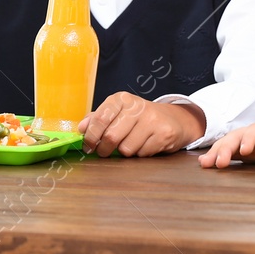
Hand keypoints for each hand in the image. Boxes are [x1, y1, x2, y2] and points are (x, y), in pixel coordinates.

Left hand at [78, 92, 204, 157]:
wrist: (173, 120)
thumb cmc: (139, 118)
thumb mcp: (118, 112)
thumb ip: (98, 119)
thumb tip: (81, 128)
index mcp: (121, 99)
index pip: (100, 118)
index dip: (90, 136)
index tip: (87, 146)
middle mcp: (137, 106)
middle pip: (111, 136)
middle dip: (104, 149)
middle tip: (104, 151)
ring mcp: (152, 119)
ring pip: (126, 149)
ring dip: (124, 152)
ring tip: (130, 144)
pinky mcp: (164, 133)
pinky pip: (142, 154)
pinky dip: (140, 154)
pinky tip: (145, 145)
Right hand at [200, 96, 254, 167]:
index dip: (249, 140)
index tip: (243, 151)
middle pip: (237, 137)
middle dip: (225, 148)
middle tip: (215, 163)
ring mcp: (251, 140)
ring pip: (230, 143)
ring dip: (217, 152)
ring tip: (204, 164)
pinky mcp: (250, 149)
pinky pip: (231, 151)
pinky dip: (219, 156)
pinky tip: (207, 164)